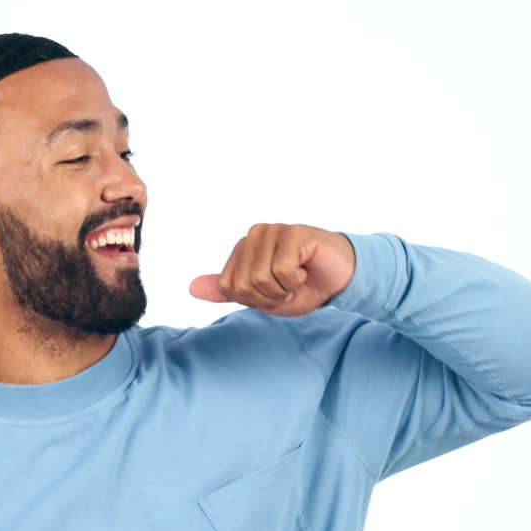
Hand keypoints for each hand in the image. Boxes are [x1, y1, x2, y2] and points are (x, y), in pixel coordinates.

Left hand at [189, 223, 355, 316]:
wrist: (339, 281)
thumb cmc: (302, 287)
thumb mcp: (261, 297)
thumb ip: (227, 291)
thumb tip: (191, 288)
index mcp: (242, 249)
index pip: (229, 287)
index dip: (254, 300)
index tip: (274, 292)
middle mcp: (254, 235)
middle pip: (243, 284)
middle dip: (269, 296)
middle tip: (288, 286)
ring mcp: (273, 231)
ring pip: (260, 278)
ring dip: (283, 289)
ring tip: (297, 277)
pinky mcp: (293, 232)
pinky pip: (281, 271)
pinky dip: (296, 280)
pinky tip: (306, 269)